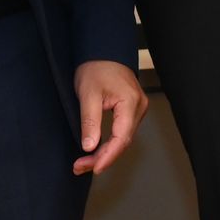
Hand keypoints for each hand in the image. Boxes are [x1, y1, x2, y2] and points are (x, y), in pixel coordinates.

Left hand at [73, 60, 148, 175]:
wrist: (102, 51)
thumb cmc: (96, 67)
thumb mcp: (88, 93)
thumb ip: (90, 121)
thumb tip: (89, 147)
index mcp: (131, 103)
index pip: (121, 138)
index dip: (107, 156)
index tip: (93, 168)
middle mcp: (139, 108)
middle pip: (122, 142)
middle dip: (102, 157)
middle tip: (80, 167)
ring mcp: (137, 110)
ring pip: (122, 139)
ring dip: (104, 152)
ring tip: (84, 163)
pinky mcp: (131, 111)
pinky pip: (121, 132)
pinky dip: (108, 143)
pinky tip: (95, 151)